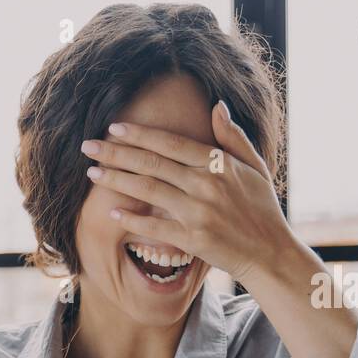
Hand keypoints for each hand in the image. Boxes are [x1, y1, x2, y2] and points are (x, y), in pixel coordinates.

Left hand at [81, 100, 298, 286]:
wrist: (269, 252)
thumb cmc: (260, 208)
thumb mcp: (254, 166)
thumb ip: (232, 136)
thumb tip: (217, 105)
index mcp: (218, 165)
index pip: (171, 143)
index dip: (140, 135)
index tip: (114, 128)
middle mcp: (205, 185)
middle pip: (152, 163)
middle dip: (116, 153)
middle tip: (88, 146)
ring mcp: (198, 212)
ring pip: (149, 191)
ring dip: (117, 180)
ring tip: (92, 173)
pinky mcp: (193, 239)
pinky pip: (156, 226)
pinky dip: (133, 219)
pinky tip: (112, 211)